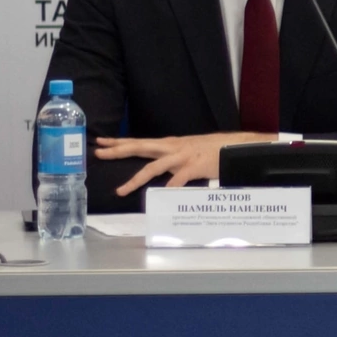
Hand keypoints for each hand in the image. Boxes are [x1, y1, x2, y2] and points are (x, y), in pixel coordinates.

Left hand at [94, 131, 271, 195]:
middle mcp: (173, 147)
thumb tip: (159, 168)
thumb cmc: (213, 151)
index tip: (101, 141)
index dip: (119, 142)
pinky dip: (169, 187)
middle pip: (140, 147)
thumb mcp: (188, 152)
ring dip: (135, 178)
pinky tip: (160, 195)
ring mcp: (183, 156)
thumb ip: (172, 159)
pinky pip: (179, 179)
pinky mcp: (195, 166)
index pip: (139, 141)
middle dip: (118, 150)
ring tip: (120, 190)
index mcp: (170, 144)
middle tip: (98, 152)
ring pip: (154, 167)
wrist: (237, 146)